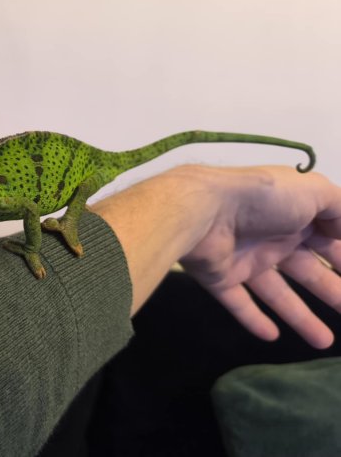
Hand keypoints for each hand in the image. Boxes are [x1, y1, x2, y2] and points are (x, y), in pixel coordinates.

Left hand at [179, 166, 340, 347]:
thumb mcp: (313, 190)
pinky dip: (252, 318)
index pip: (325, 241)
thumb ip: (337, 208)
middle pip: (306, 271)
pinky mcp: (220, 278)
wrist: (204, 210)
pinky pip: (238, 302)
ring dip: (300, 317)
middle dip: (331, 291)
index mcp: (293, 214)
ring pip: (276, 293)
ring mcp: (243, 259)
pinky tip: (270, 336)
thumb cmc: (263, 198)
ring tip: (324, 343)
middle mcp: (270, 237)